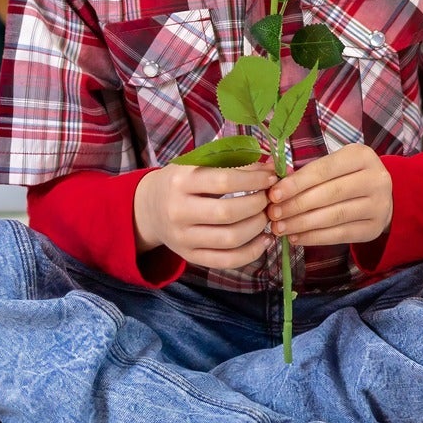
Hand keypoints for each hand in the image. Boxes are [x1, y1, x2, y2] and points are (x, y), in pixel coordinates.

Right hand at [133, 164, 272, 271]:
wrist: (149, 207)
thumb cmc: (182, 181)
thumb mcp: (199, 164)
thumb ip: (235, 162)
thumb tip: (274, 166)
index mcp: (180, 181)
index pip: (224, 181)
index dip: (254, 180)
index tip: (271, 177)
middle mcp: (178, 211)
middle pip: (228, 213)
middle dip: (258, 204)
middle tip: (269, 198)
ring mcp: (182, 238)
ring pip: (230, 239)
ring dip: (258, 227)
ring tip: (266, 215)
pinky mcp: (190, 256)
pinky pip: (227, 261)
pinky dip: (252, 252)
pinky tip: (264, 239)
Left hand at [266, 142, 394, 247]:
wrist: (380, 196)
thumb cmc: (347, 177)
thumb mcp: (334, 165)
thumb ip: (308, 174)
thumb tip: (276, 190)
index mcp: (362, 156)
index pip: (325, 169)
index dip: (297, 182)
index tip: (274, 194)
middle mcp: (376, 179)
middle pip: (330, 193)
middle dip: (297, 205)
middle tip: (273, 214)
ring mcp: (379, 205)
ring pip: (334, 216)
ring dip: (302, 223)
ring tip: (279, 228)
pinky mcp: (374, 228)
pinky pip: (340, 235)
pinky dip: (314, 238)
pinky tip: (296, 237)